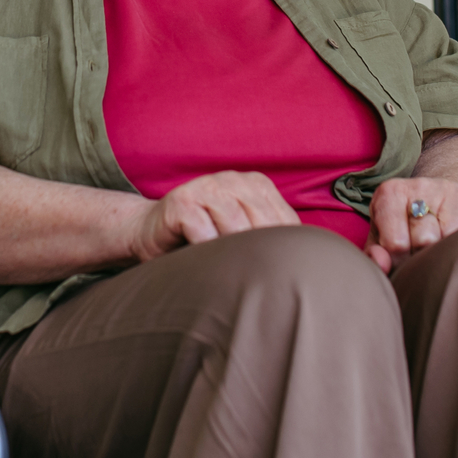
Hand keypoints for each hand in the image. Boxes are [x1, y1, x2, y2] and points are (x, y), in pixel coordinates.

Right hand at [124, 171, 299, 261]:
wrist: (151, 232)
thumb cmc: (204, 238)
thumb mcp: (242, 234)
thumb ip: (268, 240)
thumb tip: (306, 264)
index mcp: (257, 185)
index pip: (284, 220)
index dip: (283, 250)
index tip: (281, 273)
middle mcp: (234, 179)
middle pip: (262, 223)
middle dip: (259, 254)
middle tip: (254, 278)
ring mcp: (207, 186)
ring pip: (235, 227)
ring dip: (231, 253)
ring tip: (226, 269)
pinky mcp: (182, 201)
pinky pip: (203, 231)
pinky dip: (205, 250)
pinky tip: (202, 258)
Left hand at [363, 176, 457, 273]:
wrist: (432, 197)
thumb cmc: (401, 226)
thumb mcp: (381, 238)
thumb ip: (375, 254)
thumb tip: (381, 263)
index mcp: (390, 193)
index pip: (396, 244)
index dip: (399, 263)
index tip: (402, 260)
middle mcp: (420, 185)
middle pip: (425, 241)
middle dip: (423, 257)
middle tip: (421, 256)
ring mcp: (449, 189)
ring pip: (450, 239)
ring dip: (445, 253)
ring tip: (437, 249)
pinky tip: (453, 243)